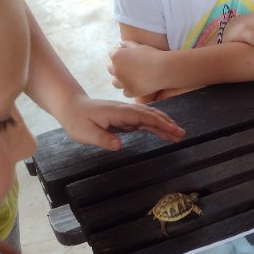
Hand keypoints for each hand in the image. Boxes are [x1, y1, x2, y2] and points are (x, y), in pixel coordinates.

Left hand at [56, 93, 184, 149]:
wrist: (71, 107)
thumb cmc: (77, 120)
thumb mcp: (86, 133)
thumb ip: (103, 139)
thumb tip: (119, 145)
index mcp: (119, 112)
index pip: (143, 116)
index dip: (159, 123)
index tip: (172, 130)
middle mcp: (126, 111)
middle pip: (151, 115)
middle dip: (167, 124)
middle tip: (182, 134)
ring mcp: (126, 115)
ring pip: (149, 119)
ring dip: (164, 126)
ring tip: (178, 135)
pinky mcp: (125, 120)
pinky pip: (144, 124)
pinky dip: (156, 128)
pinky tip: (164, 134)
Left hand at [108, 41, 164, 97]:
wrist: (162, 70)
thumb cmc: (151, 55)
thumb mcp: (138, 46)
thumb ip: (127, 44)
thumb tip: (120, 44)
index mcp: (116, 56)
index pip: (112, 54)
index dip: (120, 54)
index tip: (127, 56)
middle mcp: (116, 70)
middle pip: (110, 69)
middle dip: (117, 67)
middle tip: (128, 67)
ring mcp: (122, 83)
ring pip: (115, 82)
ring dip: (120, 80)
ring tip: (130, 78)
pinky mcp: (130, 92)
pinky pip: (125, 92)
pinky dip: (129, 89)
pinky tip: (136, 85)